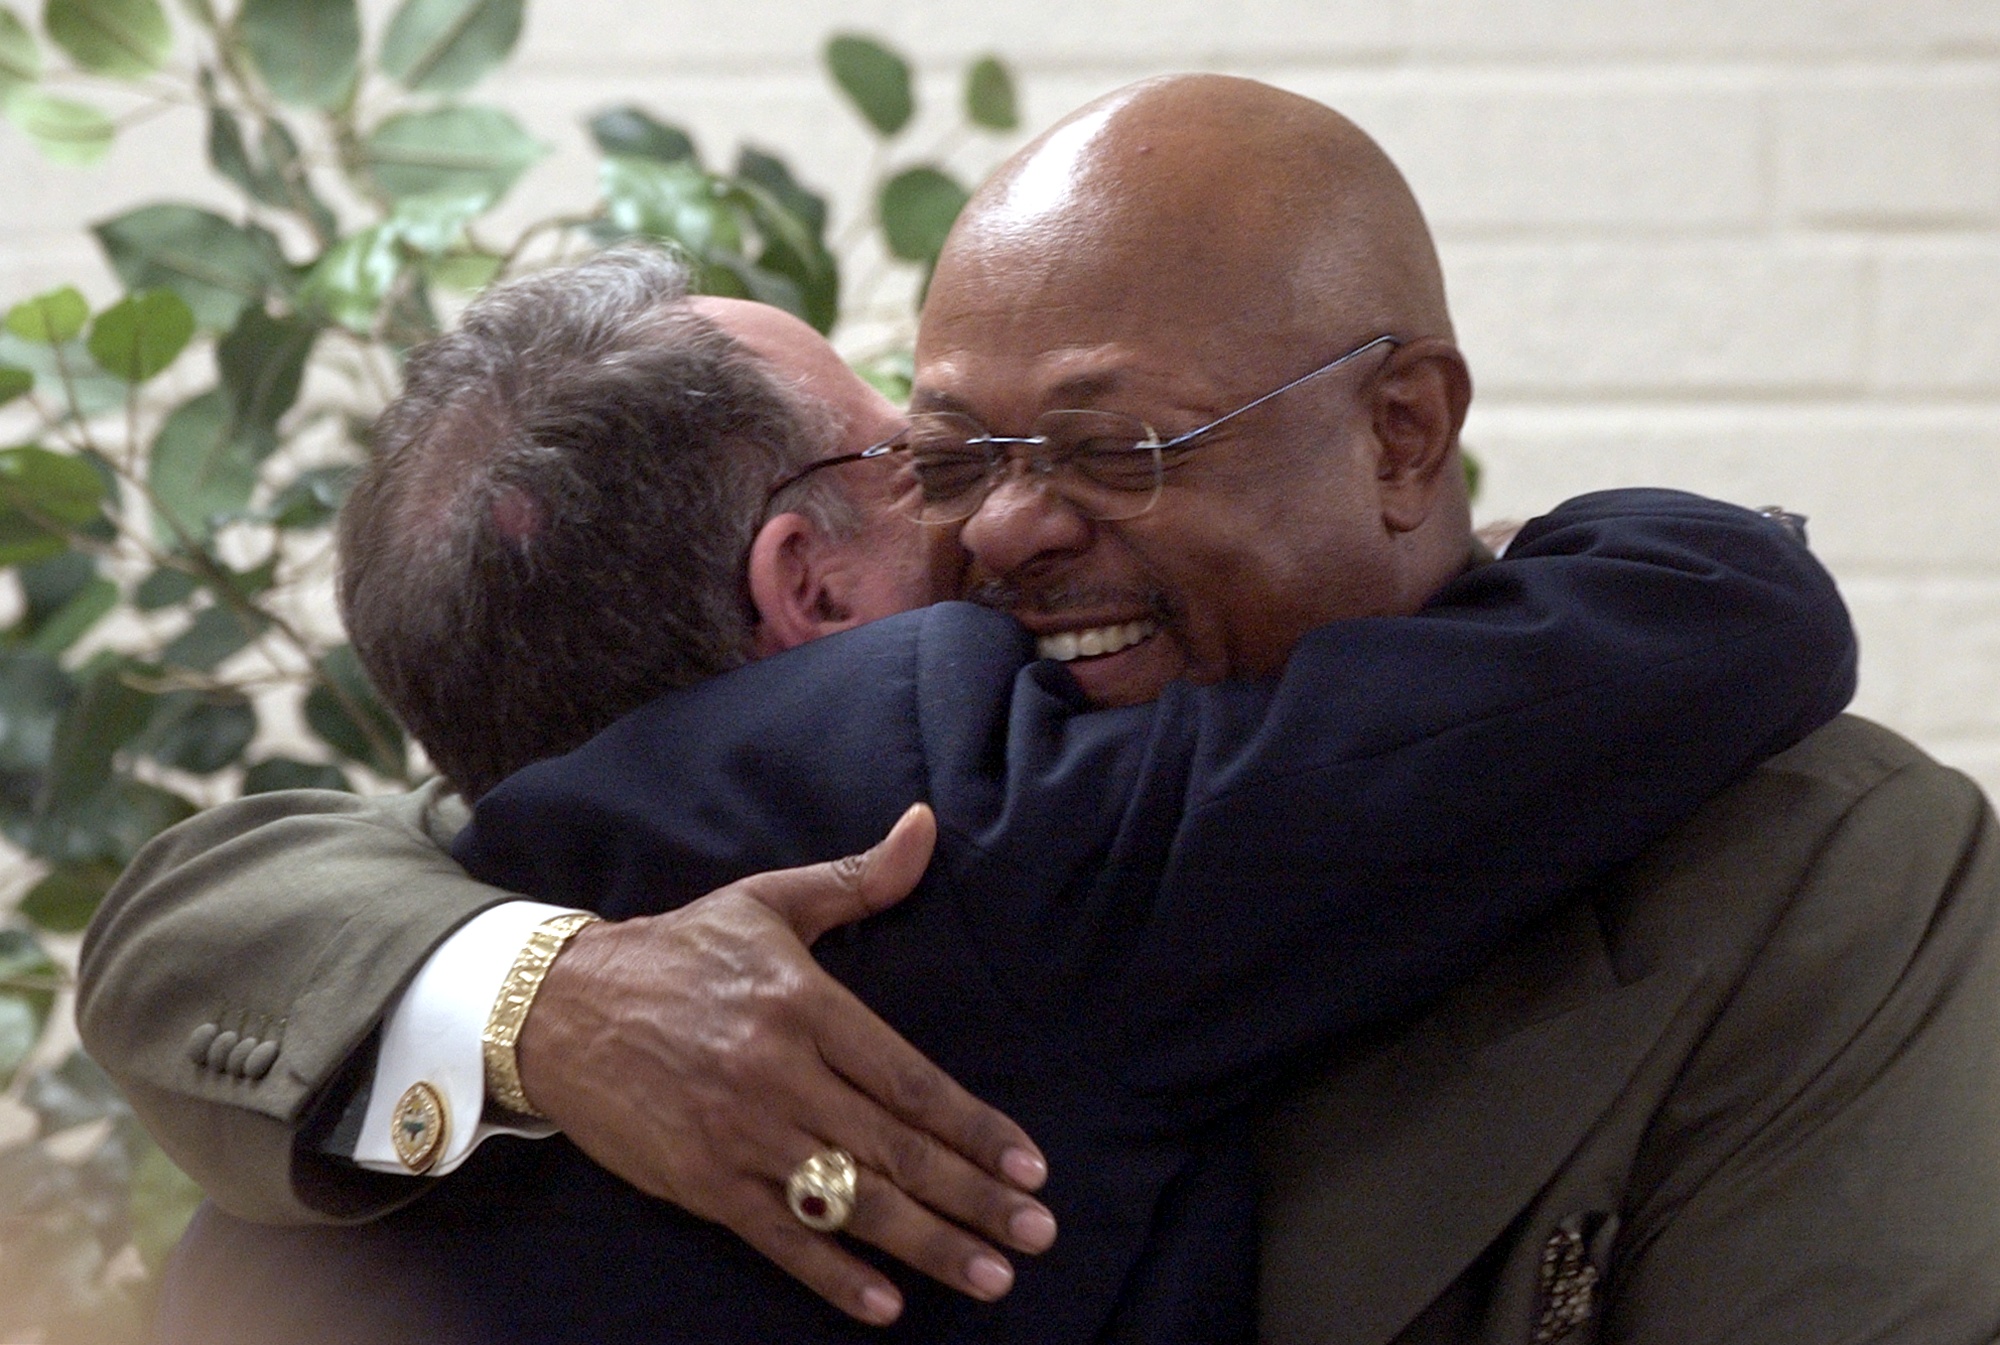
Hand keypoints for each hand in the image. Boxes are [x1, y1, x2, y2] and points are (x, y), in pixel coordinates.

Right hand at [514, 804, 1056, 1326]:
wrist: (556, 1005)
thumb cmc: (675, 950)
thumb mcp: (766, 901)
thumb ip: (858, 879)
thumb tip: (925, 825)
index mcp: (803, 1004)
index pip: (909, 1078)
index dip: (974, 1127)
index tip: (1029, 1165)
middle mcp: (777, 1073)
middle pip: (894, 1149)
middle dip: (973, 1197)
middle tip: (1037, 1232)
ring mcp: (737, 1133)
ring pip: (848, 1201)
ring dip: (926, 1244)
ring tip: (992, 1276)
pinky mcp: (698, 1179)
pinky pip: (778, 1238)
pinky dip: (833, 1275)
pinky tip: (886, 1304)